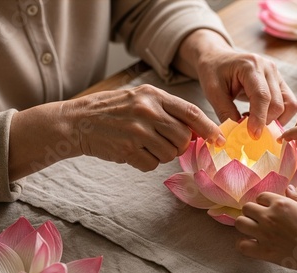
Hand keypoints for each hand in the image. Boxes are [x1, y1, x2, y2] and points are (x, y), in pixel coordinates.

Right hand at [67, 84, 224, 171]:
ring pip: (169, 153)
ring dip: (160, 154)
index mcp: (153, 95)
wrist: (76, 122)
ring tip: (142, 144)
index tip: (219, 140)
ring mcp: (137, 130)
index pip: (191, 112)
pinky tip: (132, 151)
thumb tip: (196, 130)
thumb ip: (166, 110)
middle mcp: (148, 110)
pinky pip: (151, 164)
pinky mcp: (128, 149)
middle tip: (164, 142)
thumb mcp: (139, 98)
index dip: (209, 128)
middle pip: (183, 137)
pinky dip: (145, 162)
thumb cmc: (111, 110)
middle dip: (180, 145)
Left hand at [174, 29, 296, 138]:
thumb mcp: (213, 91)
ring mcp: (277, 75)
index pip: (262, 96)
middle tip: (249, 131)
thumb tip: (238, 134)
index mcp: (251, 66)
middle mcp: (268, 68)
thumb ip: (225, 112)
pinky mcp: (280, 83)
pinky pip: (288, 103)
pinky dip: (278, 116)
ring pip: (289, 105)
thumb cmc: (213, 71)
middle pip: (277, 103)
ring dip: (276, 120)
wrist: (218, 58)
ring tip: (256, 123)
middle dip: (265, 122)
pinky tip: (260, 117)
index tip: (253, 135)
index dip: (259, 118)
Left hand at [235, 186, 296, 272]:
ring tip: (253, 228)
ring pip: (240, 223)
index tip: (270, 208)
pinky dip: (244, 244)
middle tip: (260, 218)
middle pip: (247, 208)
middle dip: (252, 211)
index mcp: (280, 204)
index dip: (264, 202)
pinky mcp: (263, 250)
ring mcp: (264, 234)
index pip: (261, 196)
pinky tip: (252, 243)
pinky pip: (242, 245)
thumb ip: (296, 197)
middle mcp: (269, 217)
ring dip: (245, 224)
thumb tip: (288, 188)